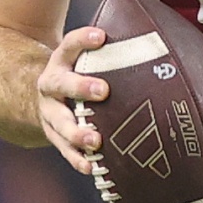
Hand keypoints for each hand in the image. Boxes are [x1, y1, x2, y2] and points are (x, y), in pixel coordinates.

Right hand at [36, 26, 109, 173]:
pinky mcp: (52, 135)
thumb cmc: (78, 75)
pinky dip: (77, 159)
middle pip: (60, 84)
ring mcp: (49, 112)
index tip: (100, 36)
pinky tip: (91, 166)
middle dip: (81, 87)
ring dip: (76, 132)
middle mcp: (51, 85)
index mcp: (61, 61)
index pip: (70, 45)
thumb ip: (110, 53)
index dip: (83, 39)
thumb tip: (157, 41)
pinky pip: (63, 149)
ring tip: (95, 141)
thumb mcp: (84, 59)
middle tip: (103, 91)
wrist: (45, 96)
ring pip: (59, 122)